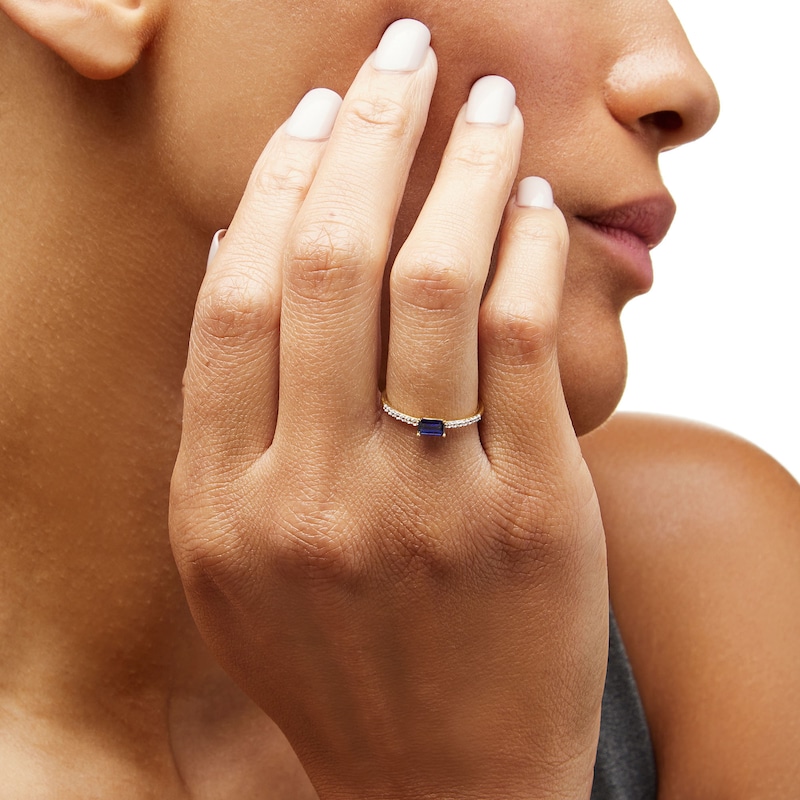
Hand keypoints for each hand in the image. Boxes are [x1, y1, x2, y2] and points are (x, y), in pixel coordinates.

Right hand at [170, 19, 607, 799]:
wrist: (438, 783)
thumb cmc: (342, 660)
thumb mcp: (241, 557)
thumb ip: (233, 417)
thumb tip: (252, 253)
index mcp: (222, 504)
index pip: (238, 296)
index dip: (280, 184)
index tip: (316, 117)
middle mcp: (312, 498)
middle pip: (331, 262)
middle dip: (369, 132)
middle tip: (399, 57)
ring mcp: (425, 506)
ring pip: (435, 280)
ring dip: (461, 167)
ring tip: (482, 105)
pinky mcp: (531, 514)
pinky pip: (521, 343)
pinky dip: (525, 251)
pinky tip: (529, 206)